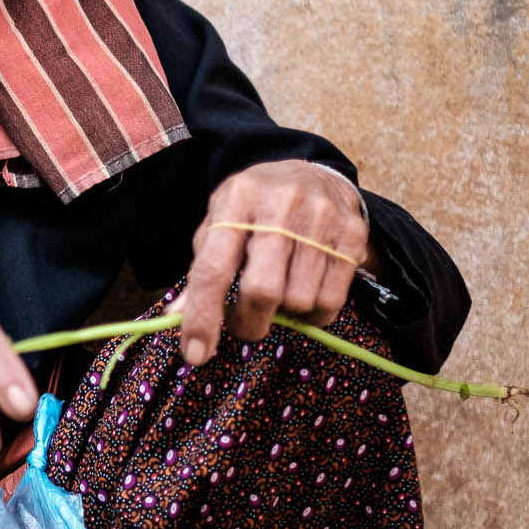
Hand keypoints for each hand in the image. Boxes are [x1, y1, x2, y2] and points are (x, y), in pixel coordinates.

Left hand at [180, 161, 372, 366]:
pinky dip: (313, 315)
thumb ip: (201, 267)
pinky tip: (305, 298)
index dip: (202, 317)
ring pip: (298, 301)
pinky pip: (330, 301)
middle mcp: (279, 206)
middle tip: (245, 325)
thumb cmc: (255, 208)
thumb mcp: (220, 223)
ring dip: (284, 316)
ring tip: (280, 296)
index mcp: (236, 200)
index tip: (195, 354)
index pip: (213, 268)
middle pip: (262, 291)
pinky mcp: (351, 236)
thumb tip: (177, 317)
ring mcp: (320, 219)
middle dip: (249, 324)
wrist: (314, 174)